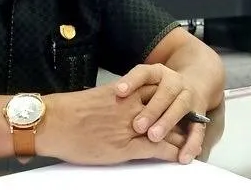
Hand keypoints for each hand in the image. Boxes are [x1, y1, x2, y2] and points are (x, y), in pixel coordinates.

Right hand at [38, 85, 180, 164]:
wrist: (54, 122)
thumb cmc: (69, 112)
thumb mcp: (97, 99)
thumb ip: (115, 100)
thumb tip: (122, 104)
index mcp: (126, 92)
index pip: (158, 93)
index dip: (171, 101)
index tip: (180, 106)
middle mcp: (133, 106)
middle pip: (168, 108)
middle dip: (183, 116)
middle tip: (196, 123)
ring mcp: (131, 126)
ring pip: (168, 128)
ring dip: (183, 136)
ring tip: (193, 142)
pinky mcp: (127, 146)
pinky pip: (158, 149)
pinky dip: (172, 153)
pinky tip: (181, 158)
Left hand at [116, 63, 205, 163]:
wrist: (193, 86)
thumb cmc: (157, 91)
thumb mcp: (143, 85)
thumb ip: (129, 93)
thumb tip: (106, 99)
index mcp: (158, 73)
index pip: (144, 73)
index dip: (131, 81)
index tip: (118, 91)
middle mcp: (175, 82)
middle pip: (165, 92)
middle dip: (151, 109)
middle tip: (137, 125)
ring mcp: (189, 98)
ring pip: (180, 108)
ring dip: (167, 123)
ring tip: (153, 138)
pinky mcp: (199, 116)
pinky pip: (197, 129)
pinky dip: (191, 143)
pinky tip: (182, 156)